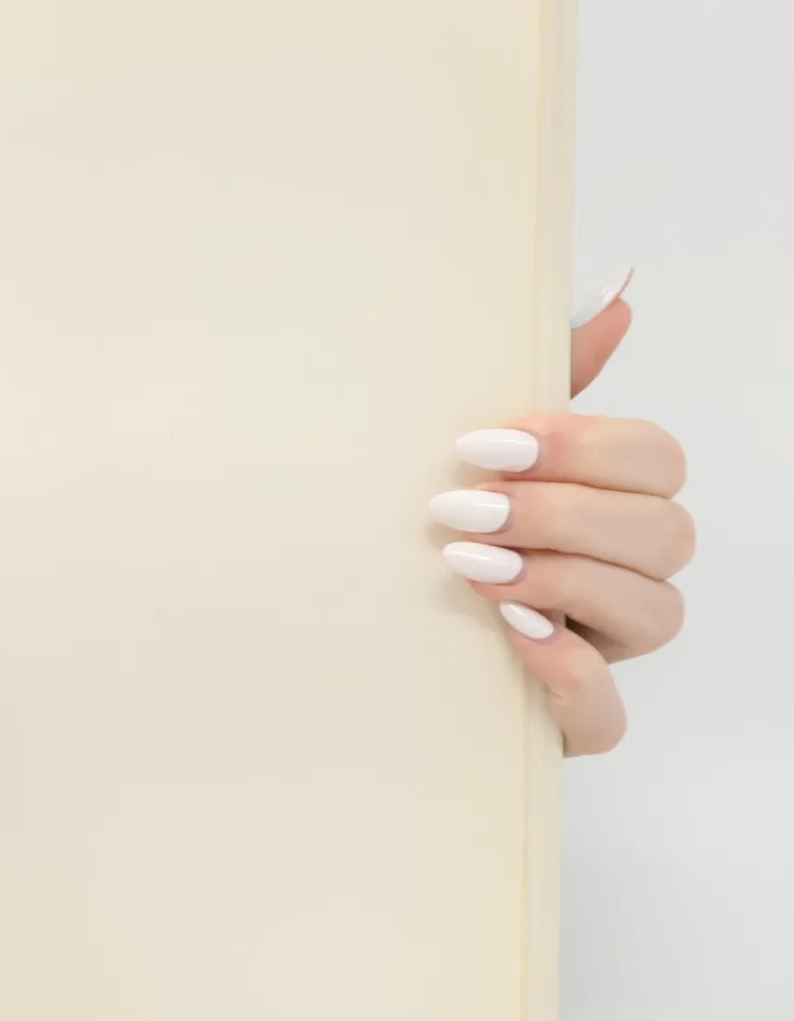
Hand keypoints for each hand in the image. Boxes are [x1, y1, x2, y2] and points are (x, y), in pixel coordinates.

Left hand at [431, 273, 691, 755]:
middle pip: (663, 532)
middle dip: (563, 512)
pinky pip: (607, 715)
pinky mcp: (570, 721)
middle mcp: (627, 577)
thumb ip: (554, 379)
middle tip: (464, 507)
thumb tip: (616, 299)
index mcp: (613, 505)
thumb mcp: (482, 456)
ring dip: (565, 579)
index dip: (582, 446)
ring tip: (471, 564)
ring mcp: (606, 652)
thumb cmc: (440, 528)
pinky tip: (514, 634)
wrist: (358, 631)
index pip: (655, 460)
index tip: (482, 444)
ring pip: (654, 613)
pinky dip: (570, 672)